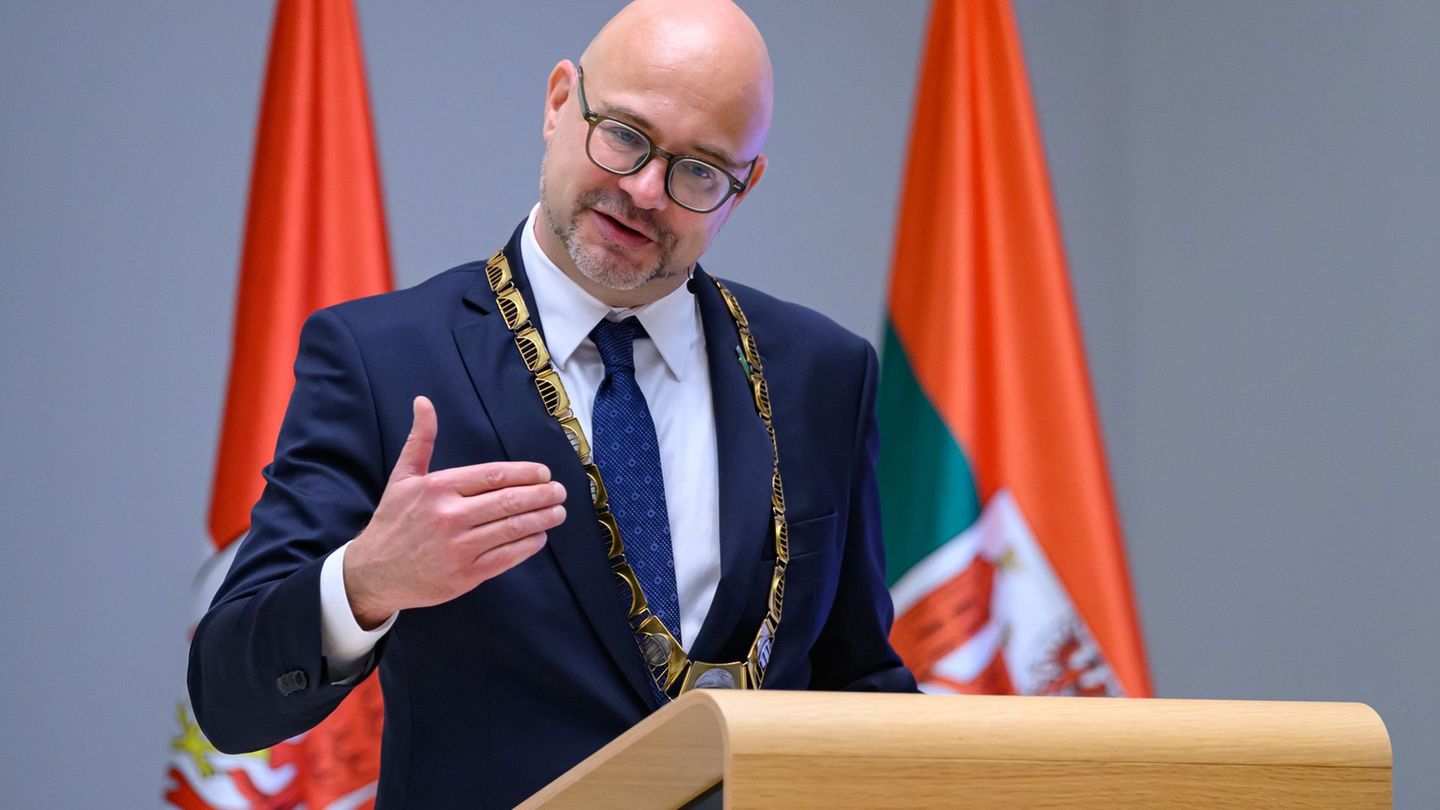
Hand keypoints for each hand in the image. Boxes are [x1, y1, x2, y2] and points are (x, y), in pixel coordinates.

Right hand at [343, 396, 566, 627]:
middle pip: (509, 501)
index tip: (544, 473)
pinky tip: (539, 537)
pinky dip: (528, 546)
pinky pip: (506, 557)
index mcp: (438, 488)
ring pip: (512, 529)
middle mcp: (450, 516)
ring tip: (558, 512)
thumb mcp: (403, 477)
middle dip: (542, 495)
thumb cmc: (393, 521)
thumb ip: (420, 439)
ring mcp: (459, 548)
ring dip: (542, 519)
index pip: (493, 476)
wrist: (374, 573)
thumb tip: (423, 401)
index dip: (525, 473)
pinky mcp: (465, 575)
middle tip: (560, 491)